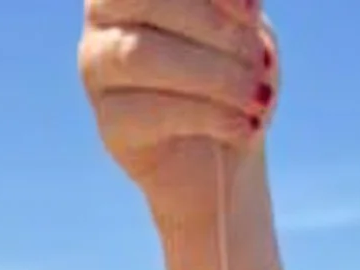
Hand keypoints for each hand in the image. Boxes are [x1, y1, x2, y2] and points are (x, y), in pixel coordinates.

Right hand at [78, 0, 278, 221]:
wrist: (227, 163)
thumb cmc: (235, 81)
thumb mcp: (247, 34)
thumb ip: (236, 11)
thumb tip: (245, 5)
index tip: (253, 13)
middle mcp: (105, 19)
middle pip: (145, 2)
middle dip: (216, 31)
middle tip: (260, 63)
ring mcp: (99, 70)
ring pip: (138, 53)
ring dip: (214, 75)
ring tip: (258, 99)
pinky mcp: (110, 124)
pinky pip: (149, 111)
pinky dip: (209, 116)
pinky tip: (244, 127)